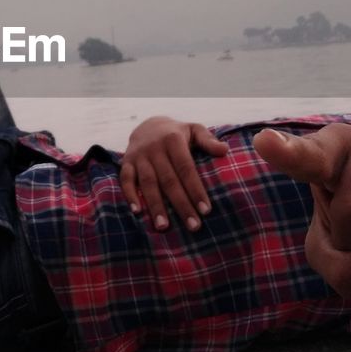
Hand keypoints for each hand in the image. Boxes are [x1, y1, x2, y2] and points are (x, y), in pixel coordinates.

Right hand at [119, 116, 228, 231]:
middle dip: (181, 204)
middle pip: (168, 180)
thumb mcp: (194, 129)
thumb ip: (208, 140)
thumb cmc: (177, 134)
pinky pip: (126, 180)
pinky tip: (137, 212)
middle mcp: (154, 148)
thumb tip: (225, 150)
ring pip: (147, 183)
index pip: (186, 168)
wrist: (147, 125)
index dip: (195, 189)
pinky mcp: (126, 162)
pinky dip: (130, 195)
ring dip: (155, 205)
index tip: (206, 210)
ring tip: (163, 226)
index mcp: (173, 140)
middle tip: (193, 226)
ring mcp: (139, 156)